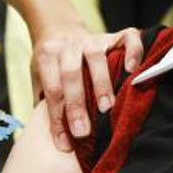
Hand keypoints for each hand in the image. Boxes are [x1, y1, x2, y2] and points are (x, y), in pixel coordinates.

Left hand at [30, 25, 144, 151]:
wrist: (59, 30)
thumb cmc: (52, 66)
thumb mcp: (39, 79)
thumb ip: (45, 103)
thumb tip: (58, 139)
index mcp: (48, 55)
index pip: (52, 88)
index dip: (57, 117)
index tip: (65, 142)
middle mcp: (69, 45)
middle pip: (71, 73)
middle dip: (77, 104)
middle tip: (83, 131)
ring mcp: (92, 39)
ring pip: (96, 58)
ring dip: (101, 84)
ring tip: (107, 108)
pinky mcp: (113, 36)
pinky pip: (127, 38)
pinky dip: (133, 51)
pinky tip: (132, 69)